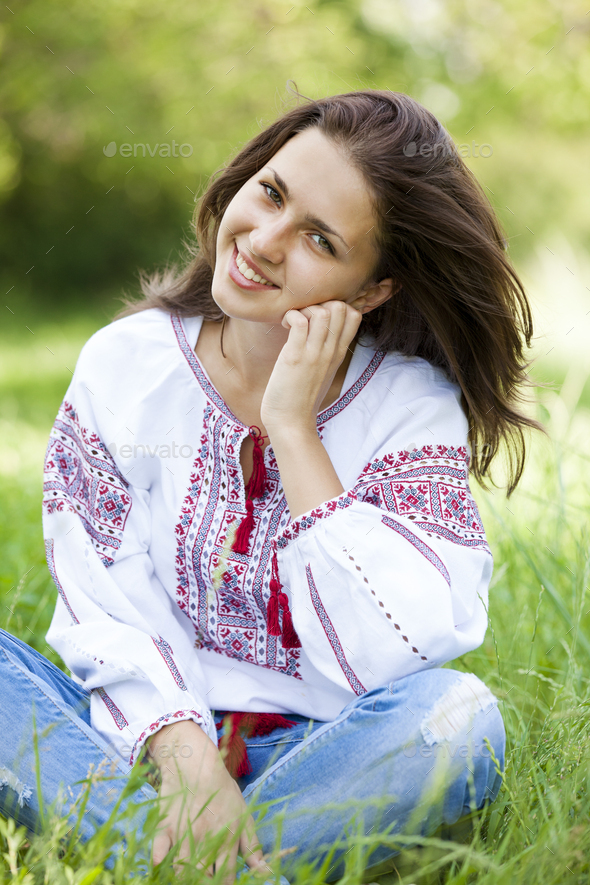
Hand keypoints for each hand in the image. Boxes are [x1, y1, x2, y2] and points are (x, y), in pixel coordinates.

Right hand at [147, 721, 267, 882]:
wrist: (196, 763)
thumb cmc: (223, 791)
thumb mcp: (243, 815)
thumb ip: (253, 848)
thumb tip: (266, 874)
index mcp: (227, 838)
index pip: (227, 878)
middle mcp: (205, 839)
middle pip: (203, 878)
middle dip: (204, 882)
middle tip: (204, 879)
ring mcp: (183, 834)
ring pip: (181, 872)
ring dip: (183, 877)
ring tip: (187, 875)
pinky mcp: (164, 827)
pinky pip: (158, 855)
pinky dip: (159, 865)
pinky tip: (163, 868)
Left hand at [260, 300, 361, 433]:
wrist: (292, 422)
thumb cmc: (302, 397)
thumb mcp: (322, 371)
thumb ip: (325, 351)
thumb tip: (319, 333)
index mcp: (338, 353)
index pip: (354, 315)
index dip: (336, 306)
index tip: (316, 318)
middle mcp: (330, 351)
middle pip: (341, 307)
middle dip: (320, 303)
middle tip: (303, 318)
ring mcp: (314, 353)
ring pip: (322, 311)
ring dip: (304, 309)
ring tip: (293, 324)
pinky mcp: (295, 357)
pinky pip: (299, 321)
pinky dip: (291, 317)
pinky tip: (285, 328)